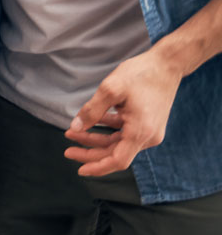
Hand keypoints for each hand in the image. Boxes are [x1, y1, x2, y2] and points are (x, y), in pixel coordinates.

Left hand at [63, 48, 181, 175]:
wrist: (167, 64)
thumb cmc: (141, 74)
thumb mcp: (110, 89)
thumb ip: (92, 110)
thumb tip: (75, 127)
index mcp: (141, 132)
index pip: (118, 161)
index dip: (98, 167)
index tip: (80, 170)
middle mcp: (148, 136)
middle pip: (115, 153)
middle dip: (90, 152)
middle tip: (67, 149)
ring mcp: (149, 130)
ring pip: (118, 142)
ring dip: (96, 139)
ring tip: (72, 132)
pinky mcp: (147, 123)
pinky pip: (124, 132)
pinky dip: (108, 128)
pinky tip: (92, 120)